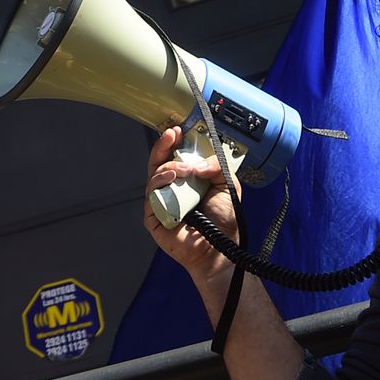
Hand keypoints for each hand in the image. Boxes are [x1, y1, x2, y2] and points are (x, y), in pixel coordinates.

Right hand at [143, 126, 238, 285]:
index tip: (178, 130)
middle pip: (159, 161)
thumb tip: (196, 162)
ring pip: (154, 175)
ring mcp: (161, 202)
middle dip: (164, 145)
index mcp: (188, 180)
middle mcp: (173, 188)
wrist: (219, 250)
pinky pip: (151, 194)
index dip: (174, 142)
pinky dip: (159, 182)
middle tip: (171, 134)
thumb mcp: (228, 185)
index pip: (176, 156)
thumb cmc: (224, 221)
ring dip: (167, 165)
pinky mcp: (153, 216)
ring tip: (181, 168)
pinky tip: (171, 178)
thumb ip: (216, 166)